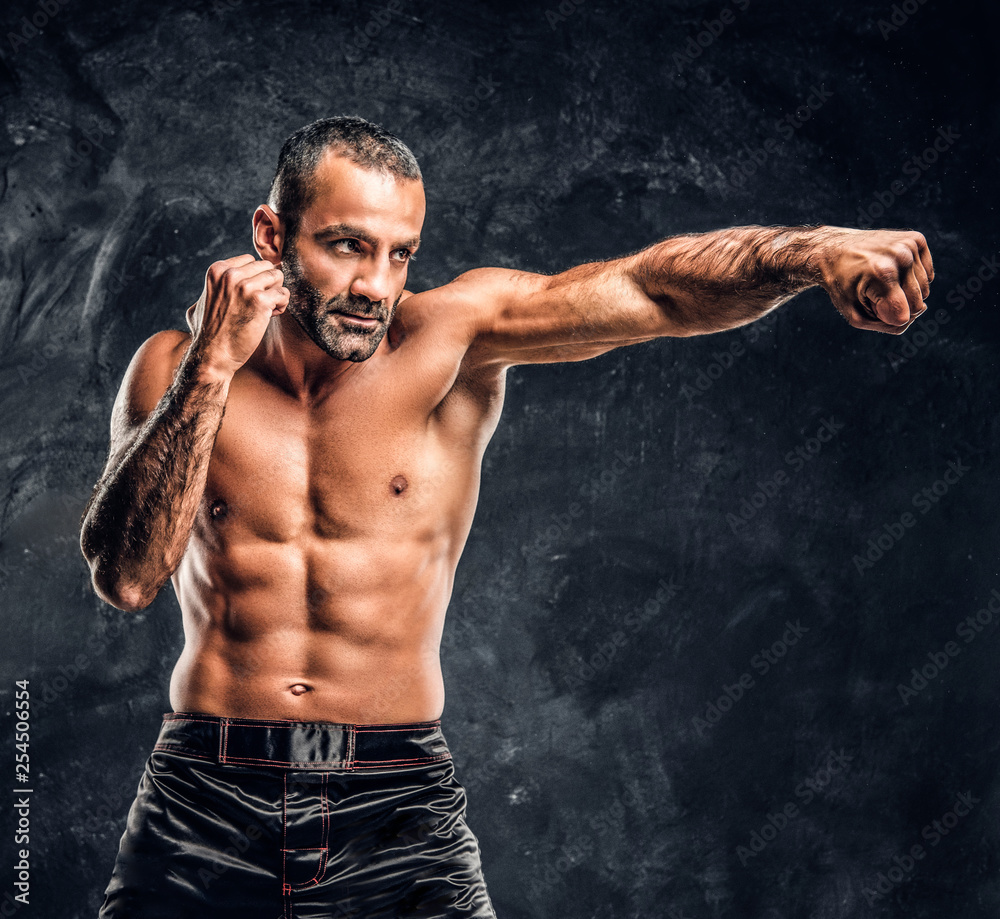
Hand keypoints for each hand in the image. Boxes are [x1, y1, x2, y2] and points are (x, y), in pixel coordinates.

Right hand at [185, 255, 289, 375]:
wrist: (212, 354)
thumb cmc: (207, 333)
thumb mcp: (201, 301)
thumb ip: (214, 287)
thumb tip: (219, 280)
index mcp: (218, 270)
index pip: (250, 261)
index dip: (254, 278)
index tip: (249, 296)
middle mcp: (231, 274)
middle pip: (266, 267)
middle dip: (267, 285)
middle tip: (260, 304)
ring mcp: (245, 286)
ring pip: (277, 276)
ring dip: (276, 294)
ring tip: (267, 310)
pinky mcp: (260, 301)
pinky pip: (284, 293)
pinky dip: (282, 305)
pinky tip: (271, 316)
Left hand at [814, 227, 933, 334]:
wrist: (833, 250)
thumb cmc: (842, 285)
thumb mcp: (855, 315)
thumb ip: (885, 325)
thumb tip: (910, 318)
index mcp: (882, 275)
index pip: (904, 316)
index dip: (886, 316)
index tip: (868, 303)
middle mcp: (900, 256)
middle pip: (918, 304)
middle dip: (896, 305)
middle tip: (873, 291)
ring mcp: (909, 245)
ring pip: (924, 290)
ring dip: (903, 292)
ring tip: (881, 280)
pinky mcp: (916, 239)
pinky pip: (927, 275)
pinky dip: (911, 279)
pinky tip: (893, 270)